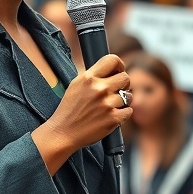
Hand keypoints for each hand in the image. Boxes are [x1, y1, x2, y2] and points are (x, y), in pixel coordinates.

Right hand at [33, 54, 130, 173]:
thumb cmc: (69, 110)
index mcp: (88, 78)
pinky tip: (111, 115)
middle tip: (116, 91)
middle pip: (125, 77)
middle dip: (123, 84)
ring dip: (123, 101)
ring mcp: (107, 104)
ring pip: (129, 95)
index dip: (119, 65)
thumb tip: (112, 68)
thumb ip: (93, 76)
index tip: (118, 71)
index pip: (112, 60)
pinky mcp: (113, 118)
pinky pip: (129, 110)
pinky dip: (123, 113)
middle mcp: (99, 89)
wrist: (63, 133)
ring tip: (110, 106)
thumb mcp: (76, 85)